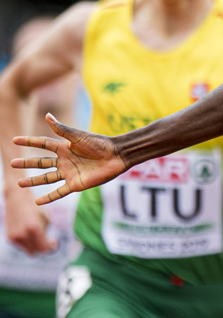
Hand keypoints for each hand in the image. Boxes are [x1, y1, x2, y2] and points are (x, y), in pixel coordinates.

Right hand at [3, 188, 53, 253]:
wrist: (17, 199)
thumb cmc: (35, 209)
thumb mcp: (46, 220)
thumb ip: (46, 235)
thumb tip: (48, 247)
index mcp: (34, 228)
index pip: (44, 249)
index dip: (52, 248)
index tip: (54, 241)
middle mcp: (22, 234)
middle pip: (36, 252)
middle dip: (43, 248)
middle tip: (48, 241)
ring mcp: (14, 237)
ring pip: (29, 250)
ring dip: (35, 246)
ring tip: (37, 233)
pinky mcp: (9, 238)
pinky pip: (22, 246)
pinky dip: (27, 242)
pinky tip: (28, 231)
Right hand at [11, 113, 127, 205]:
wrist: (116, 156)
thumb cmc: (99, 143)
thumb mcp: (78, 136)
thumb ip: (62, 129)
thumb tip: (47, 116)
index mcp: (64, 147)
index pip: (42, 144)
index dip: (29, 142)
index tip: (14, 140)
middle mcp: (65, 160)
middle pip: (41, 162)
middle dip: (27, 163)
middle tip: (12, 163)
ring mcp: (69, 173)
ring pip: (47, 178)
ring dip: (33, 181)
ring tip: (19, 183)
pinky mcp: (76, 184)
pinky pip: (59, 192)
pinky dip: (49, 197)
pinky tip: (37, 202)